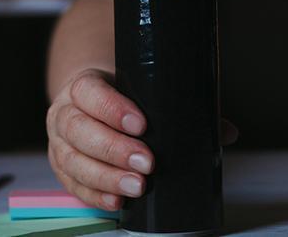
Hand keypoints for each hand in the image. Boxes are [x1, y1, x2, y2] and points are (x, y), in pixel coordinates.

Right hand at [47, 69, 238, 210]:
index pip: (90, 92)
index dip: (112, 108)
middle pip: (80, 130)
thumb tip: (226, 131)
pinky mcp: (63, 168)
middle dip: (115, 149)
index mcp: (84, 86)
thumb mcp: (144, 91)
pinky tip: (116, 201)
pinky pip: (73, 185)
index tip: (142, 123)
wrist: (88, 102)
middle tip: (147, 162)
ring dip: (106, 177)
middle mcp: (65, 113)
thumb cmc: (120, 97)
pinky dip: (95, 195)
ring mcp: (60, 142)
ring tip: (138, 187)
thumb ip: (180, 107)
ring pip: (74, 161)